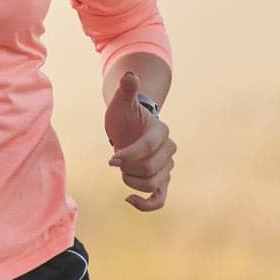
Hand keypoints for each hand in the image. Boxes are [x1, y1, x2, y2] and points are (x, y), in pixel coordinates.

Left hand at [104, 70, 174, 211]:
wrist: (130, 130)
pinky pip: (160, 200)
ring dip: (131, 181)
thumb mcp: (122, 102)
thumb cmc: (125, 116)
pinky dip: (145, 205)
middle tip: (117, 157)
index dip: (129, 155)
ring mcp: (167, 167)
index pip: (148, 147)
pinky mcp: (162, 182)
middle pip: (150, 169)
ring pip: (152, 184)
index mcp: (161, 131)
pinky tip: (128, 199)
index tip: (111, 159)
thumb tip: (130, 75)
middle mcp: (169, 150)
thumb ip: (127, 90)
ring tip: (122, 170)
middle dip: (128, 167)